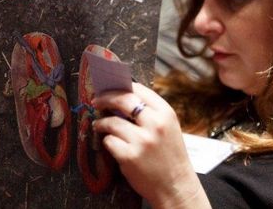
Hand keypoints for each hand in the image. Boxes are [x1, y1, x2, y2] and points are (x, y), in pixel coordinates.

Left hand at [92, 83, 210, 208]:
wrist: (176, 186)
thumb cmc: (170, 156)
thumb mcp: (168, 128)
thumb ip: (150, 113)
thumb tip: (121, 97)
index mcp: (166, 113)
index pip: (139, 89)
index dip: (121, 87)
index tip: (110, 89)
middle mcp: (155, 124)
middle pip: (123, 99)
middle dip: (106, 98)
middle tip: (96, 100)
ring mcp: (142, 140)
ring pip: (111, 121)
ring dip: (102, 123)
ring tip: (99, 125)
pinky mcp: (129, 156)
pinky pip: (109, 141)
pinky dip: (107, 141)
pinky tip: (111, 144)